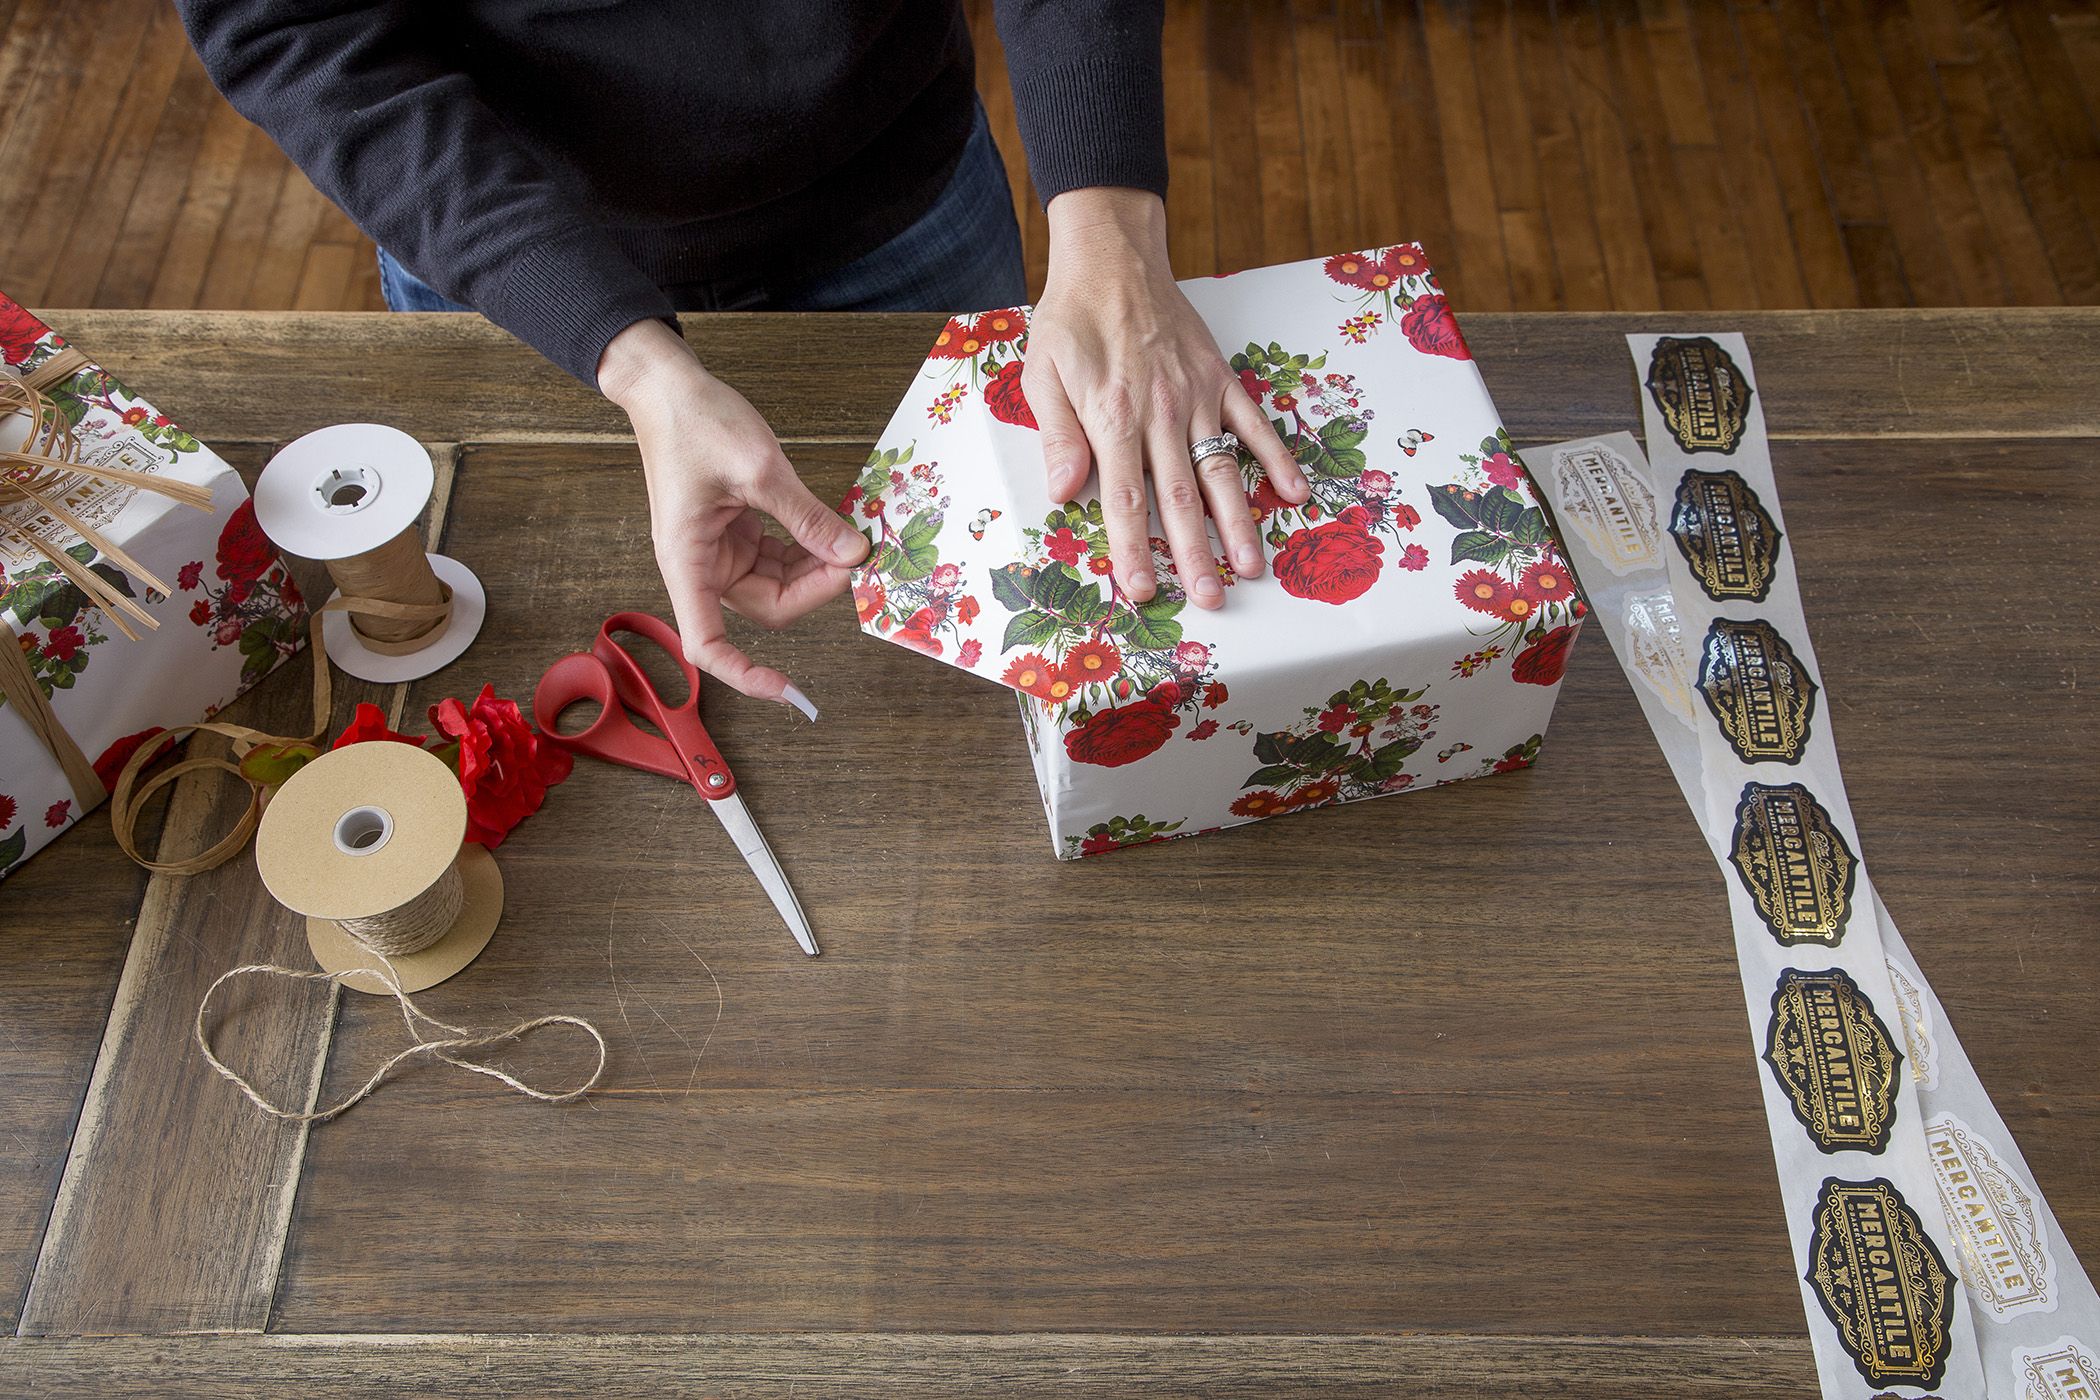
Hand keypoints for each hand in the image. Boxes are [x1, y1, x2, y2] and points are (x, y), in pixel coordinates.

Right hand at [599, 319, 868, 711]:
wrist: (668, 388)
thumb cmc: (696, 423)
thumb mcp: (759, 468)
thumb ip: (806, 517)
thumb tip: (853, 554)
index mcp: (688, 563)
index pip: (707, 645)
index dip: (744, 675)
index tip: (786, 689)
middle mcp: (702, 567)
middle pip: (768, 608)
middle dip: (814, 590)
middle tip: (856, 557)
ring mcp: (720, 551)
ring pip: (780, 584)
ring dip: (817, 569)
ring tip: (851, 539)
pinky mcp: (737, 533)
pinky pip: (779, 557)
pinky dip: (809, 548)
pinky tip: (834, 529)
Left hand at [1025, 188, 1308, 608]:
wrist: (1114, 257)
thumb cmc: (1072, 320)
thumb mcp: (1042, 373)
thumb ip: (1058, 434)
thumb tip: (1064, 492)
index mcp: (1112, 415)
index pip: (1125, 497)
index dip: (1134, 548)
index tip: (1144, 590)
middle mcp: (1161, 411)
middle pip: (1180, 496)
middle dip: (1196, 553)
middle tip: (1212, 598)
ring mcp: (1197, 395)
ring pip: (1220, 469)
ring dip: (1239, 521)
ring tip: (1253, 567)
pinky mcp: (1220, 378)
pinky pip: (1254, 423)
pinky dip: (1276, 457)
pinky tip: (1293, 494)